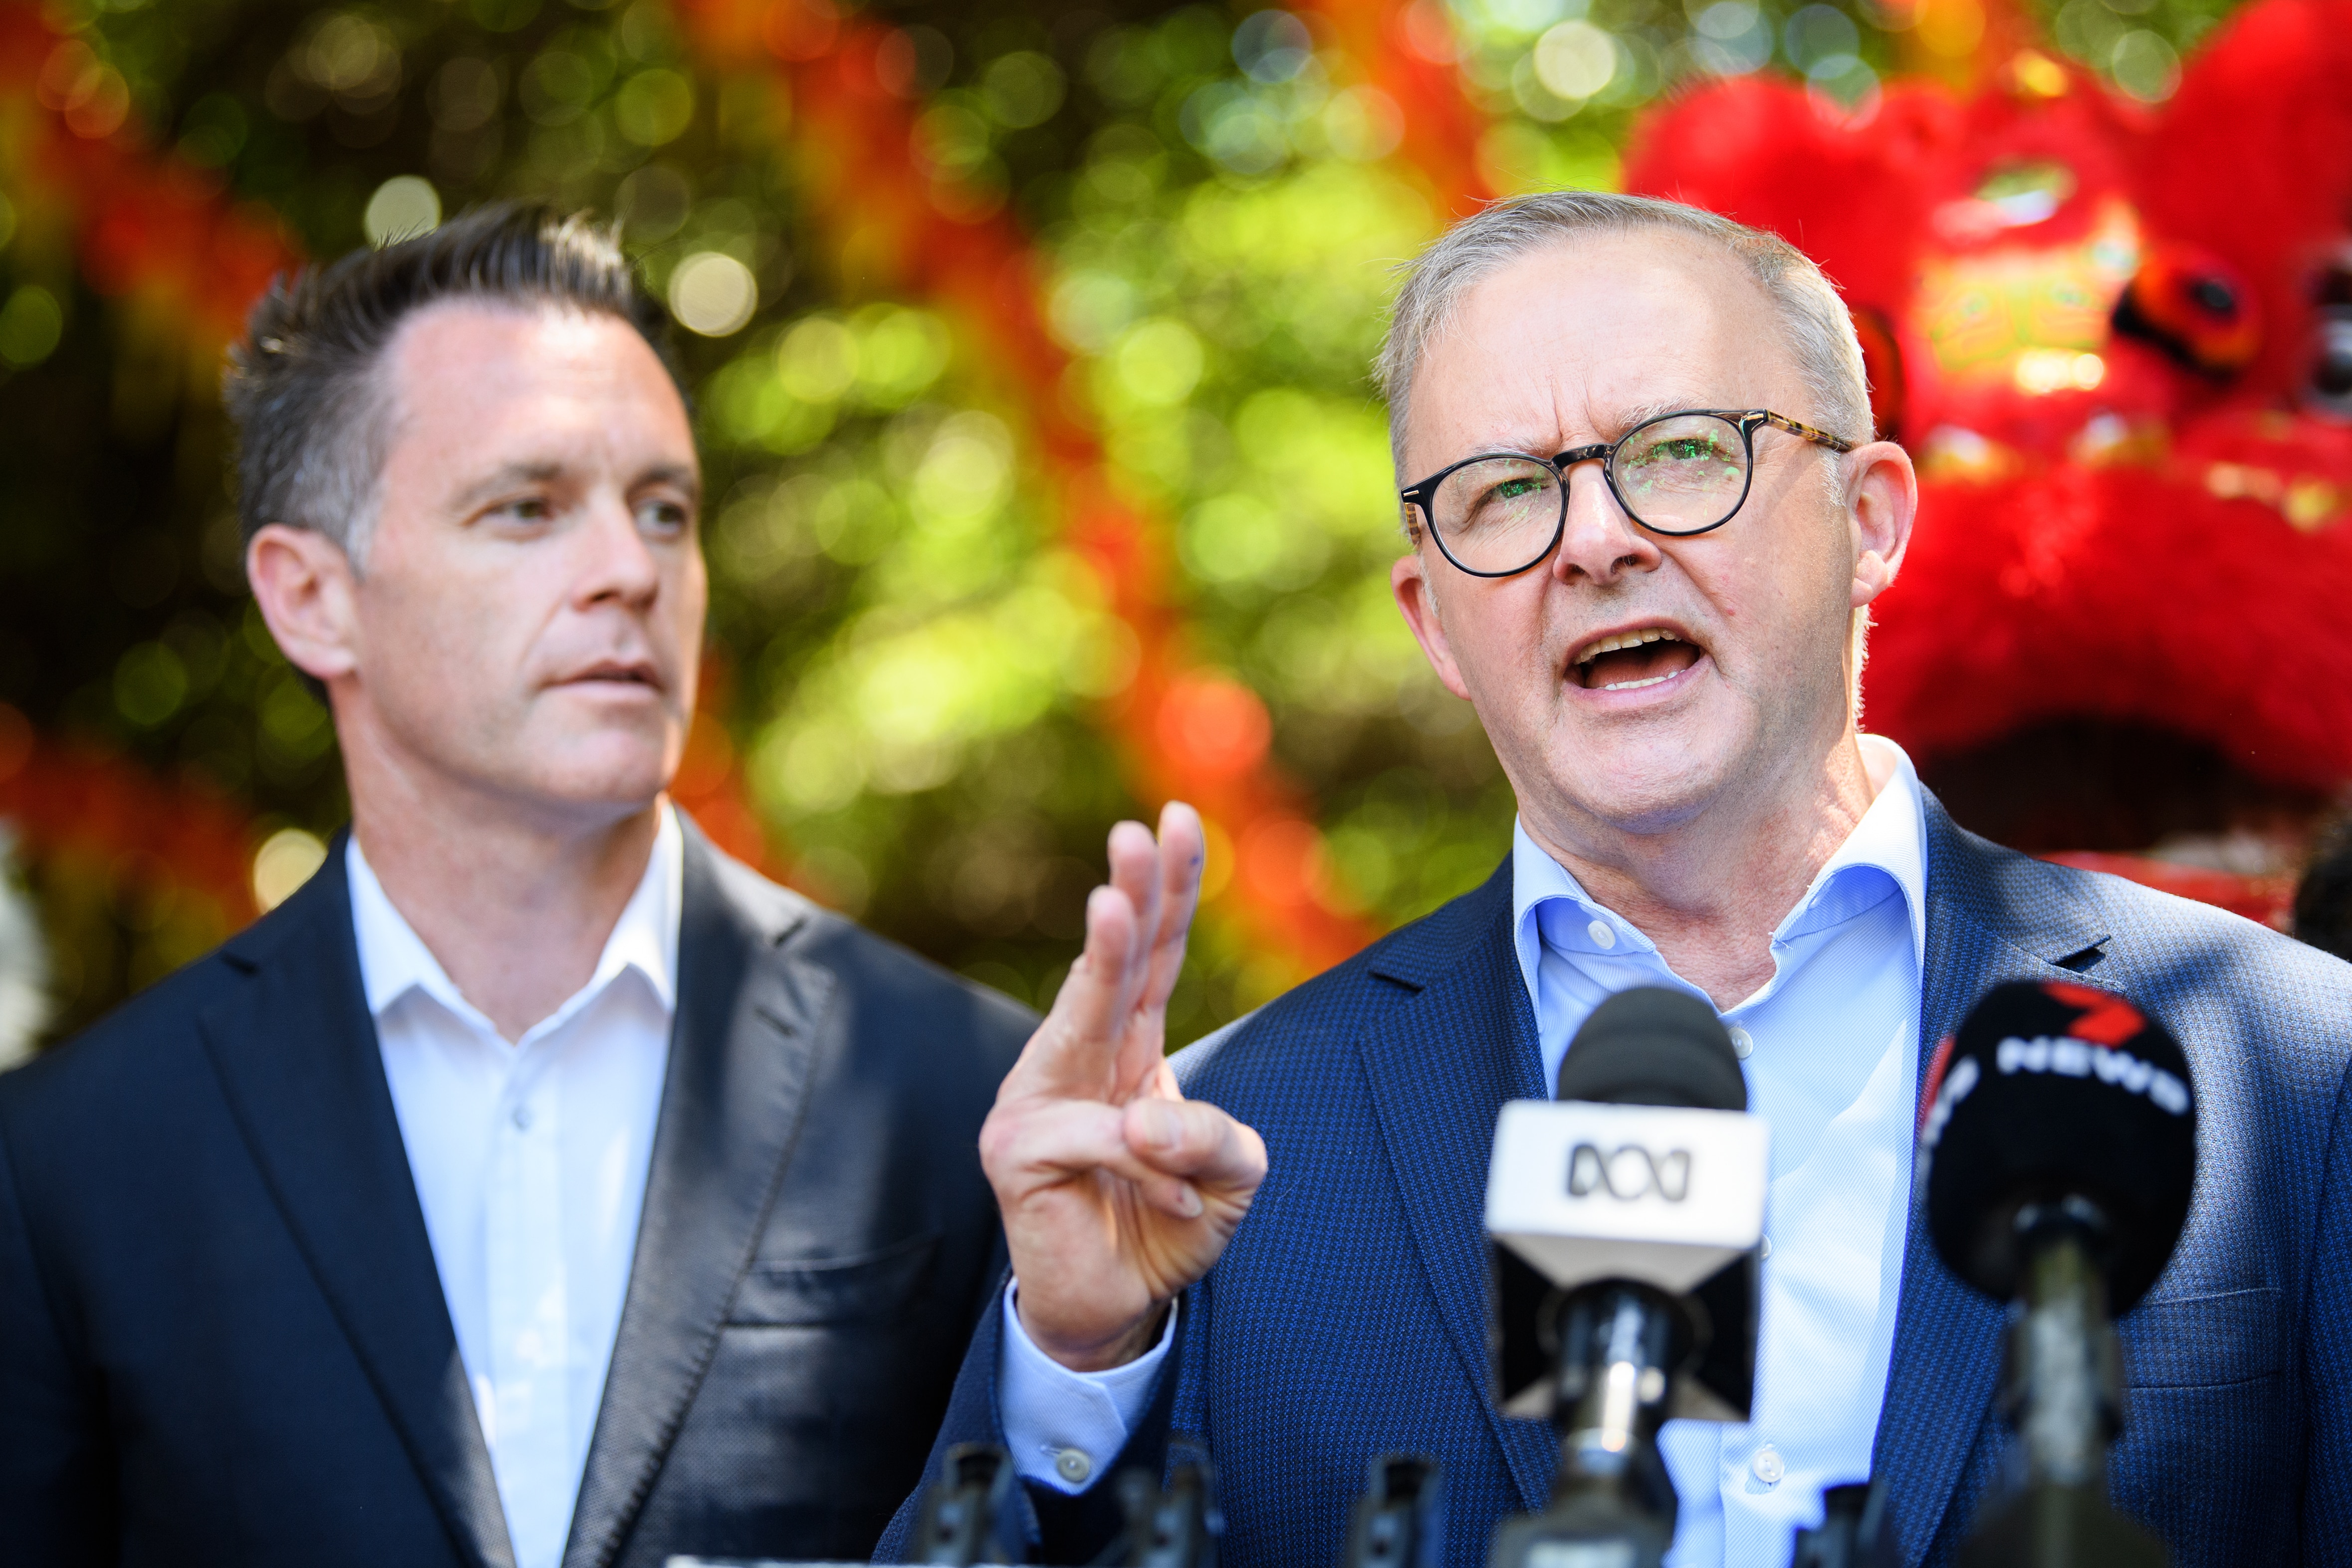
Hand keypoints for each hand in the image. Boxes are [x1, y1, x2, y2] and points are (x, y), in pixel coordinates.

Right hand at [979, 801, 1267, 1371]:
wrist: (1110, 1312)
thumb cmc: (1166, 1229)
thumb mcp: (1230, 1178)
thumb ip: (1217, 1138)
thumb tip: (1147, 1118)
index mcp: (1128, 1047)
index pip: (1154, 955)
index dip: (1169, 889)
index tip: (1180, 819)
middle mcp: (1078, 1057)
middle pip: (1111, 961)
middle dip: (1129, 889)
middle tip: (1136, 830)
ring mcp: (1038, 1097)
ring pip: (1087, 1019)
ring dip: (1104, 957)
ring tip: (1114, 905)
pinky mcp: (1017, 1149)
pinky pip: (1106, 1137)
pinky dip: (1155, 1173)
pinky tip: (1180, 1209)